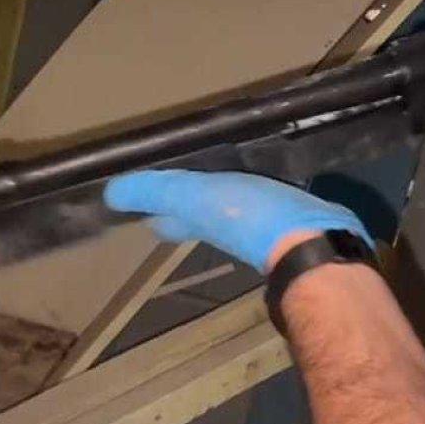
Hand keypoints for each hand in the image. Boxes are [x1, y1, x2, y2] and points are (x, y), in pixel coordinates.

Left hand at [104, 170, 371, 270]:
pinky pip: (272, 203)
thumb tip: (110, 195)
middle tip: (186, 189)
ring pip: (237, 210)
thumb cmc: (249, 219)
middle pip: (204, 217)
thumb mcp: (195, 198)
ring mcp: (265, 227)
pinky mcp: (297, 219)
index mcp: (203, 221)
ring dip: (230, 200)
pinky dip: (267, 195)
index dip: (158, 211)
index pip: (171, 218)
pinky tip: (275, 182)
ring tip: (229, 180)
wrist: (314, 244)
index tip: (147, 208)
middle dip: (193, 206)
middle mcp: (230, 228)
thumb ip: (158, 192)